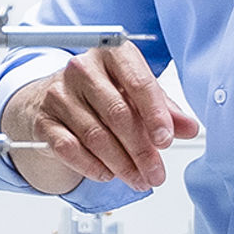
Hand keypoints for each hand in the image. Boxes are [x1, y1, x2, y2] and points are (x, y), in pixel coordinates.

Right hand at [0, 41, 203, 193]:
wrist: (52, 100)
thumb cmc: (102, 94)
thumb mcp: (137, 94)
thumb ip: (165, 109)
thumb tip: (189, 128)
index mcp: (111, 54)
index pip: (138, 82)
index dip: (155, 115)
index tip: (165, 140)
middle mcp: (81, 69)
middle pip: (117, 114)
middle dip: (141, 150)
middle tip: (156, 174)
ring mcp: (58, 94)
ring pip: (95, 135)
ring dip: (121, 164)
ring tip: (138, 179)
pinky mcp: (43, 120)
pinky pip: (69, 148)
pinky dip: (91, 166)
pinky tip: (106, 174)